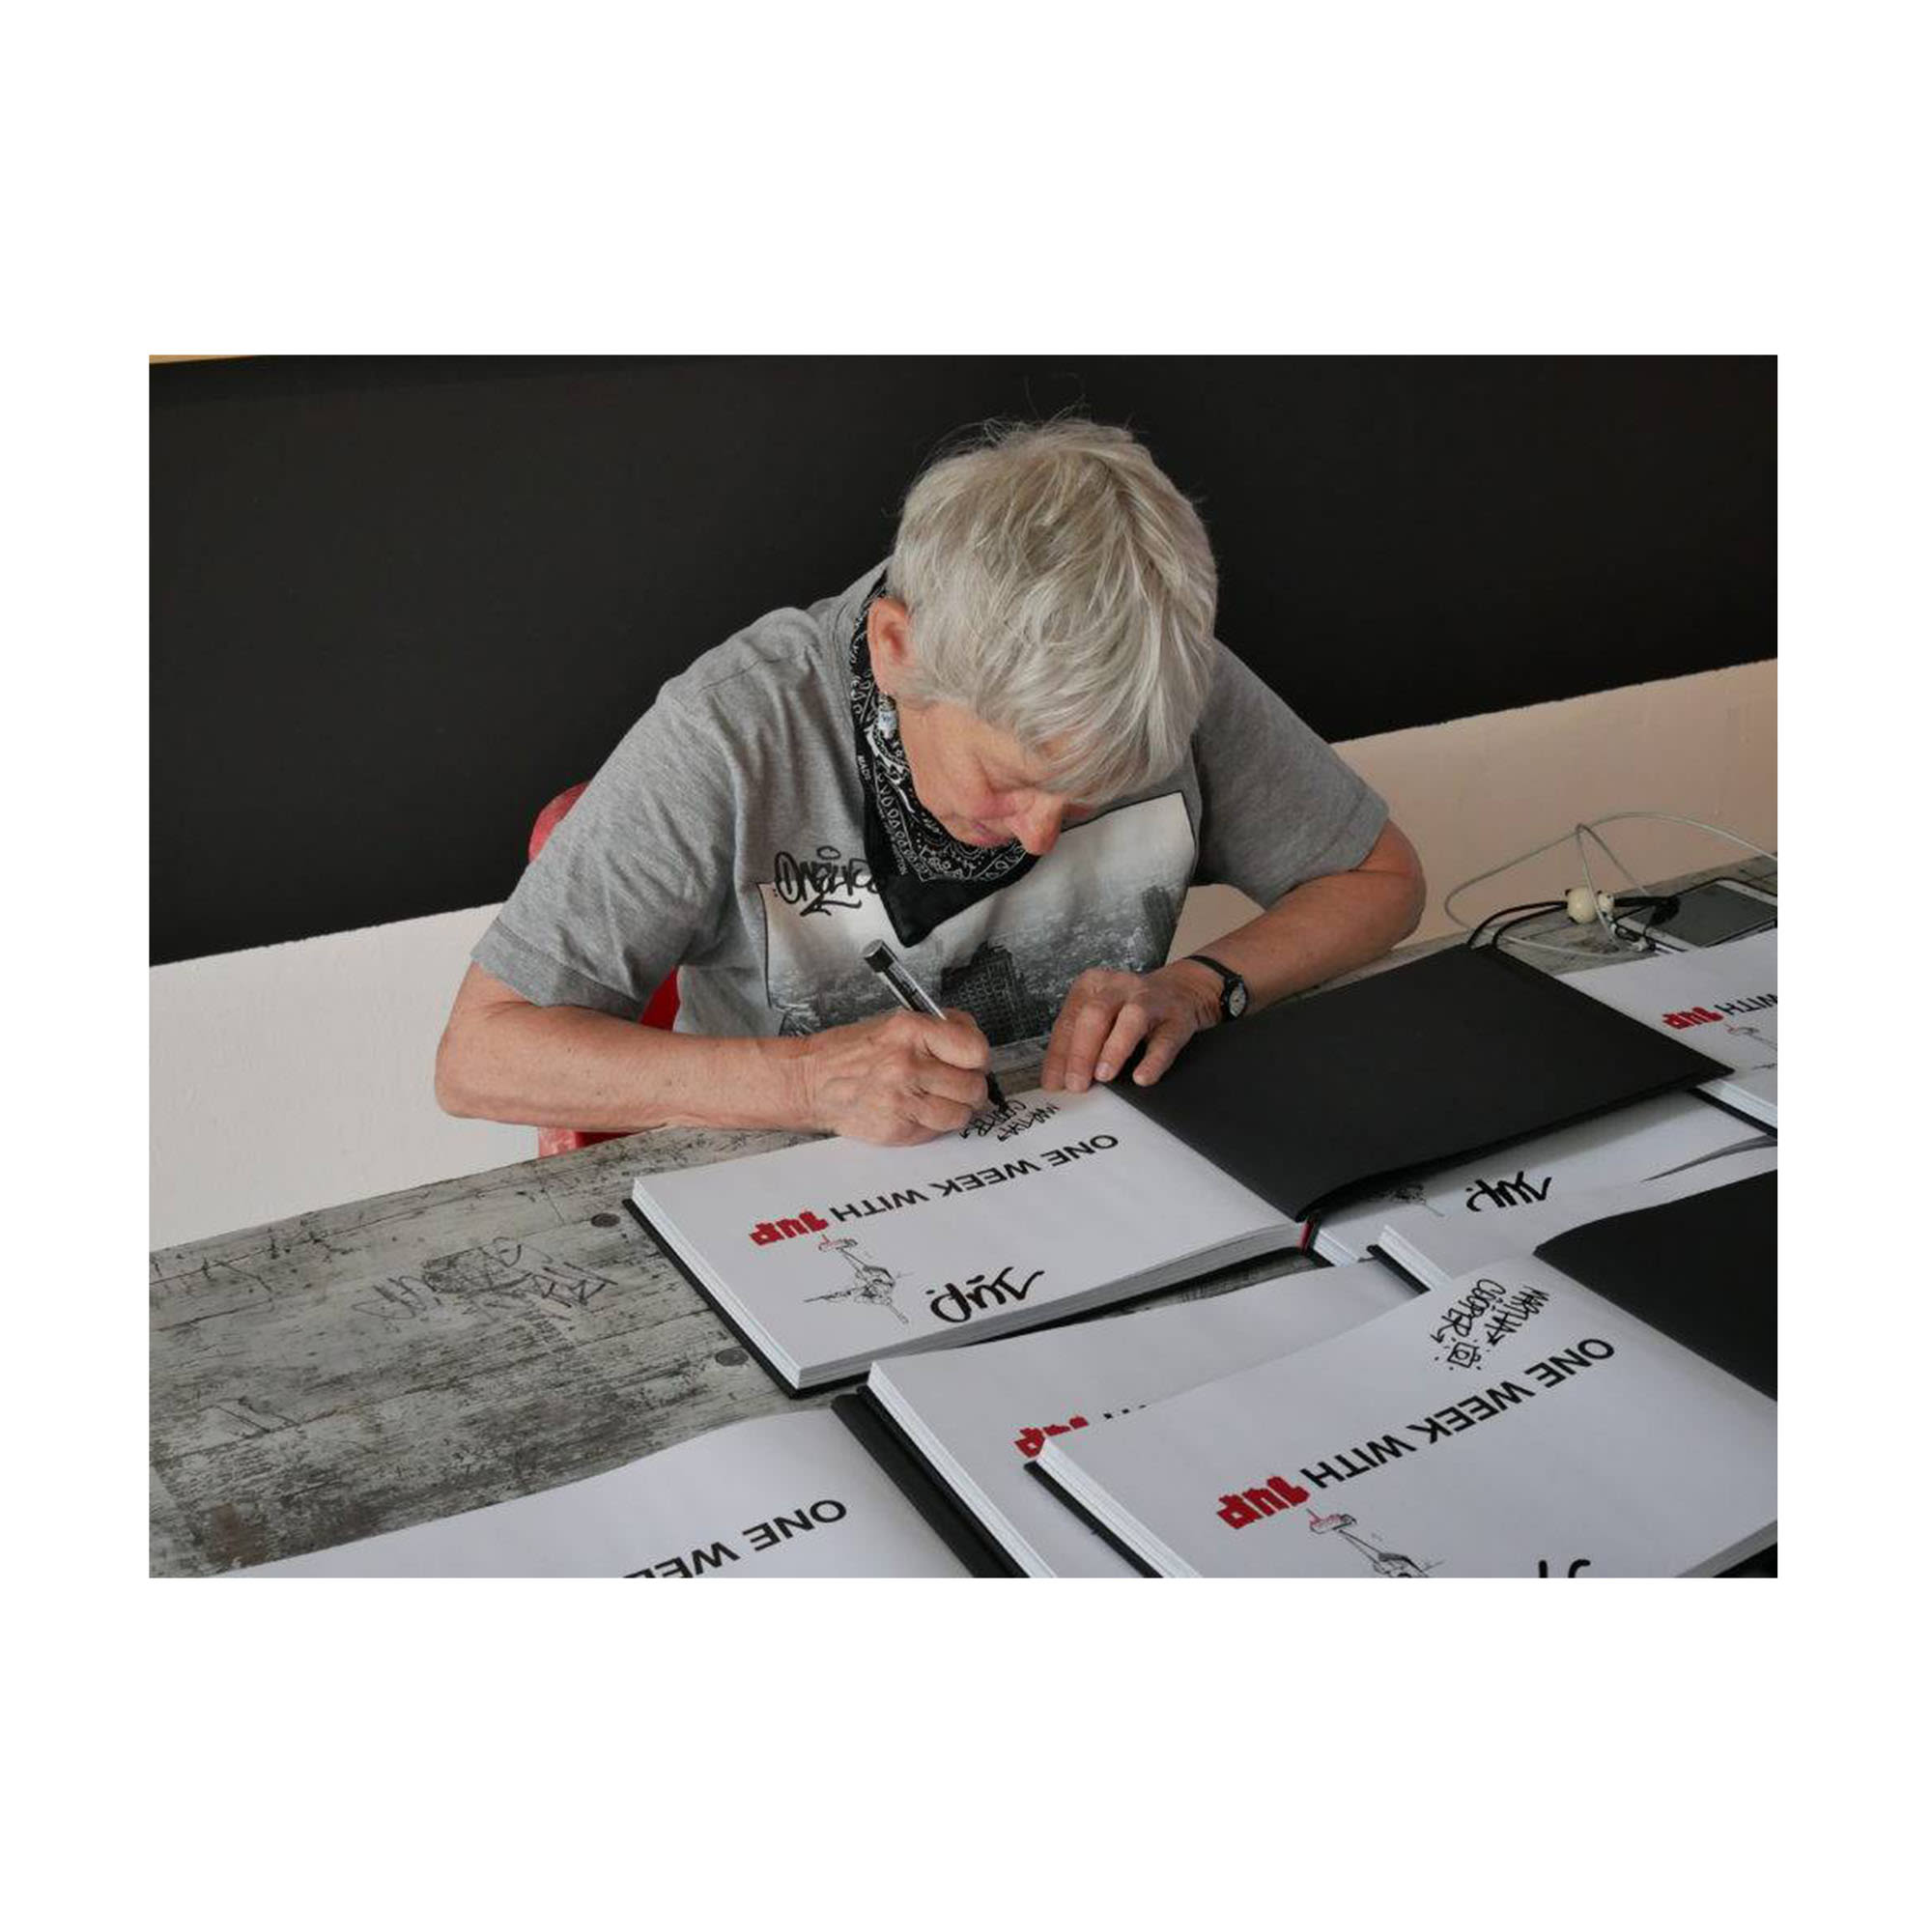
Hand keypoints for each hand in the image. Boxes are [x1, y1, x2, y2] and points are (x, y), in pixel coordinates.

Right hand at [797, 1007, 991, 1143]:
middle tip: (954, 1083)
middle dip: (969, 1087)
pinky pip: (939, 1131)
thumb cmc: (855, 1052)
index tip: (972, 1062)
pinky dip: (935, 1124)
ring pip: (961, 1114)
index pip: (975, 1050)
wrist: (813, 1081)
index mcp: (911, 1031)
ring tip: (935, 1098)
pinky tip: (917, 1110)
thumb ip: (942, 1029)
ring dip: (955, 1108)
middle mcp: (907, 1065)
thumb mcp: (897, 1023)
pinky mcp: (897, 1130)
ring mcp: (901, 1100)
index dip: (978, 1058)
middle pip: (973, 1087)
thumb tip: (976, 1047)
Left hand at [1041, 963, 1220, 1092]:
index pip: (1068, 1021)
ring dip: (1114, 1049)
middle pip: (1094, 1015)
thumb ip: (1079, 1042)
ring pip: (1130, 1020)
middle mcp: (1119, 988)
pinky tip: (1142, 1076)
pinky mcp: (1176, 1019)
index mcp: (1092, 985)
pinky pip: (1164, 1040)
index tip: (1055, 1082)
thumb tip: (1061, 1079)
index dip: (1059, 1055)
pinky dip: (1152, 1061)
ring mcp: (1150, 1000)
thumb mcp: (1100, 1015)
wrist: (1181, 989)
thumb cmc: (1130, 1007)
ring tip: (1103, 1075)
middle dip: (1081, 1053)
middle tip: (1076, 1084)